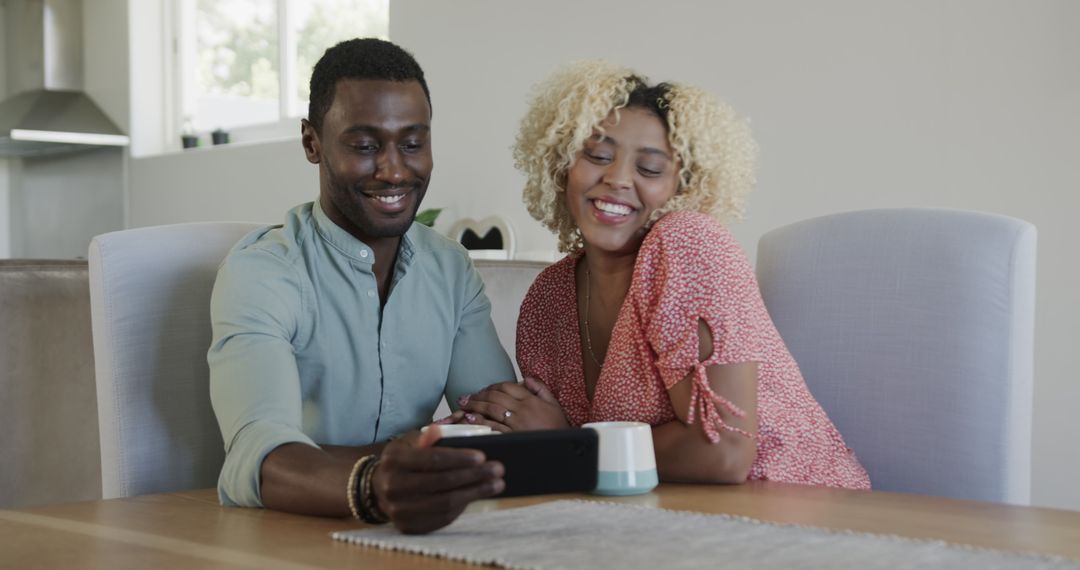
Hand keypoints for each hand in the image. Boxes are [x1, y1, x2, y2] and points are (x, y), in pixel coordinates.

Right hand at [371, 427, 504, 533]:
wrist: (378, 488)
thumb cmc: (404, 460)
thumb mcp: (411, 442)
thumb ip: (431, 438)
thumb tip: (453, 431)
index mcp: (394, 461)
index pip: (432, 460)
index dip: (459, 459)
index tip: (482, 456)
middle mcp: (393, 487)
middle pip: (442, 483)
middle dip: (474, 476)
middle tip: (498, 469)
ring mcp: (399, 510)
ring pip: (445, 503)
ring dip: (475, 493)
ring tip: (496, 484)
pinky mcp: (408, 526)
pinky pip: (441, 518)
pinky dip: (463, 507)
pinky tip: (477, 496)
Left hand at [460, 377, 570, 430]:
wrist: (563, 449)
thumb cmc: (558, 428)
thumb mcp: (554, 405)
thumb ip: (541, 389)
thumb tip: (527, 378)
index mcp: (531, 400)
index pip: (507, 387)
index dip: (492, 386)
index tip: (484, 390)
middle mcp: (523, 409)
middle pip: (496, 396)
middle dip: (479, 395)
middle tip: (468, 398)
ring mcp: (517, 423)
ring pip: (492, 409)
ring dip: (476, 405)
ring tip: (465, 405)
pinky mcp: (513, 436)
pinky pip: (494, 427)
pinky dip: (481, 421)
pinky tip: (471, 418)